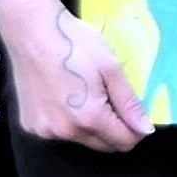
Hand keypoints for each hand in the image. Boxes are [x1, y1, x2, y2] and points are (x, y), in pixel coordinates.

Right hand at [11, 1, 148, 146]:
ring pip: (81, 140)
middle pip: (103, 146)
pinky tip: (63, 96)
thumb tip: (145, 130)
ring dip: (90, 126)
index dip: (136, 130)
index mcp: (89, 118)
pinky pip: (59, 132)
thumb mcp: (111, 68)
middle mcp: (65, 131)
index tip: (133, 111)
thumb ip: (129, 104)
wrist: (31, 30)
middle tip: (109, 97)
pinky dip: (67, 121)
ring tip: (85, 93)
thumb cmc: (74, 43)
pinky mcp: (31, 125)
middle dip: (114, 129)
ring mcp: (45, 130)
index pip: (124, 142)